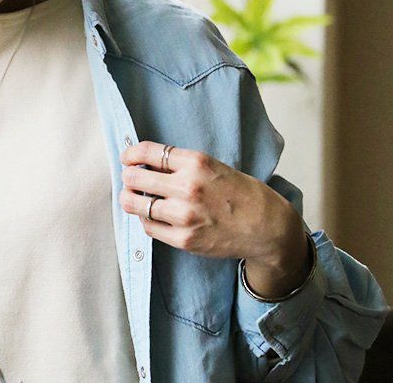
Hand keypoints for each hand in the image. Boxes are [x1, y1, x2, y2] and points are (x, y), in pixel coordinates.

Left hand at [120, 140, 309, 295]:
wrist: (265, 226)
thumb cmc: (239, 192)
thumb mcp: (212, 165)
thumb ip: (181, 164)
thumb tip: (146, 162)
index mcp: (195, 162)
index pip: (148, 152)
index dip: (131, 153)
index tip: (127, 157)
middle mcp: (187, 187)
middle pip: (135, 178)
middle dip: (128, 176)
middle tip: (130, 178)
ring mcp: (184, 215)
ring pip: (136, 205)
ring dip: (130, 199)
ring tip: (133, 197)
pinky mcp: (184, 240)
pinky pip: (149, 227)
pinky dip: (145, 220)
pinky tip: (151, 215)